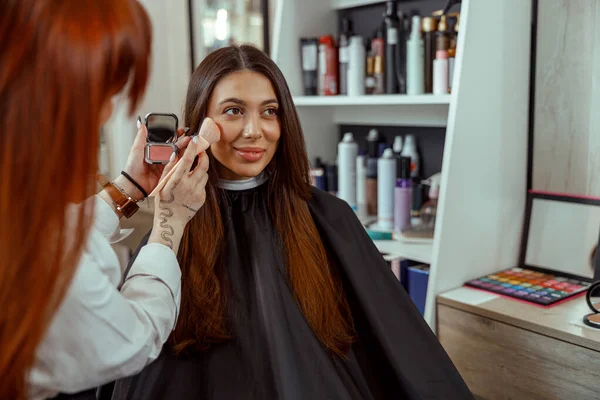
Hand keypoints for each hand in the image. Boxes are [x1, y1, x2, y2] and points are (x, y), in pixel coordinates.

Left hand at [121, 117, 191, 199]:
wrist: (134, 184)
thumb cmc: (132, 168)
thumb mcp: (136, 150)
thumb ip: (140, 138)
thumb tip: (142, 124)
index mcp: (153, 150)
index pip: (166, 140)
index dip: (174, 135)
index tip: (181, 130)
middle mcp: (161, 156)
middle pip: (174, 147)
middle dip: (182, 142)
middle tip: (189, 137)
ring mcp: (165, 165)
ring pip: (177, 156)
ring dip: (184, 150)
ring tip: (191, 145)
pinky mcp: (168, 173)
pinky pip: (176, 166)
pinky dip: (182, 161)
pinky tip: (188, 156)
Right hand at [148, 136, 209, 251]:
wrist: (171, 221)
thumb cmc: (164, 202)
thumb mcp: (161, 185)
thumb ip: (168, 169)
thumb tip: (175, 154)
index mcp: (176, 181)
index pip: (187, 160)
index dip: (193, 148)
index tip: (196, 140)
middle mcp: (188, 186)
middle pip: (203, 165)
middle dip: (204, 155)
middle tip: (201, 151)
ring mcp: (197, 192)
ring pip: (204, 174)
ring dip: (201, 169)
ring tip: (193, 170)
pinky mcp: (202, 198)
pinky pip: (203, 184)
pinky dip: (199, 180)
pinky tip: (192, 184)